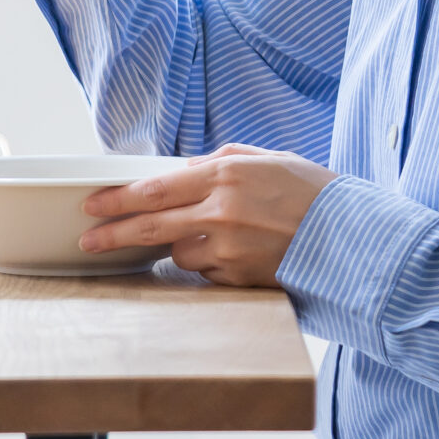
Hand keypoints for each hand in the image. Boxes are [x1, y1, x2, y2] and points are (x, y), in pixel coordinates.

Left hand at [78, 144, 337, 286]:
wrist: (351, 236)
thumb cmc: (312, 192)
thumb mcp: (268, 159)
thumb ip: (222, 160)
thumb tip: (187, 168)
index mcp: (225, 176)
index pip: (154, 189)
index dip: (117, 198)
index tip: (92, 204)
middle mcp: (221, 213)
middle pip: (150, 227)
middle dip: (112, 234)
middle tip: (87, 240)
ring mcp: (228, 250)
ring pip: (178, 254)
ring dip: (179, 247)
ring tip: (212, 236)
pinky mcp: (238, 279)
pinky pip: (206, 273)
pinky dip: (210, 263)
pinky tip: (235, 252)